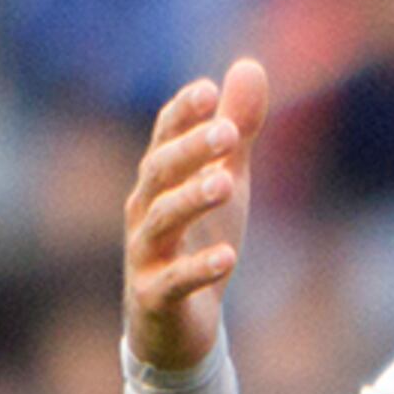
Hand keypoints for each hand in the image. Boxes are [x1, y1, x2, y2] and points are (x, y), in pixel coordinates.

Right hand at [125, 59, 269, 371]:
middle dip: (188, 150)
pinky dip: (199, 268)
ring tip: (226, 184)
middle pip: (158, 172)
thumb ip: (238, 131)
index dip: (181, 113)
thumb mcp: (226, 181)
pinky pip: (174, 281)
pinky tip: (228, 258)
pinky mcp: (156, 297)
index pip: (164, 137)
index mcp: (159, 181)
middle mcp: (143, 212)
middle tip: (226, 132)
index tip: (208, 90)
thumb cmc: (198, 242)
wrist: (178, 328)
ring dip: (191, 200)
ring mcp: (145, 255)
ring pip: (161, 222)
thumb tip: (249, 65)